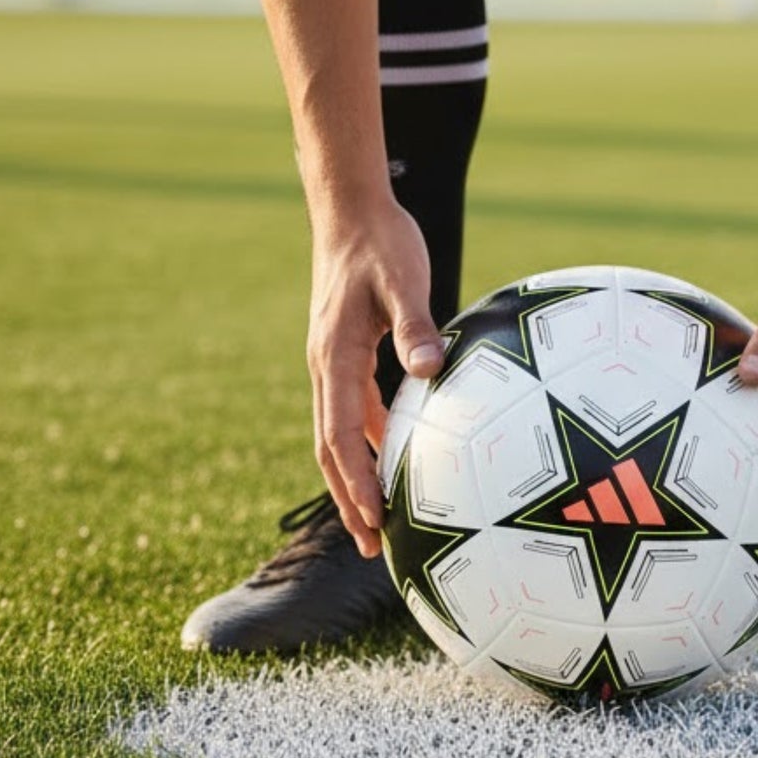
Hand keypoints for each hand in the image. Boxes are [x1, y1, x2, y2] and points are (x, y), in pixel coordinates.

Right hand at [306, 197, 443, 556]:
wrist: (351, 210)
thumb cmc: (381, 242)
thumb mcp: (403, 279)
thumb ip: (416, 325)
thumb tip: (431, 370)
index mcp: (334, 357)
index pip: (339, 434)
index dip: (355, 480)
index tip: (373, 519)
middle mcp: (326, 367)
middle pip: (330, 449)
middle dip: (348, 498)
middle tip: (370, 546)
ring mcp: (333, 363)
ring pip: (339, 433)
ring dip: (356, 476)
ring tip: (382, 520)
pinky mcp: (348, 354)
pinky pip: (355, 410)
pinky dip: (370, 442)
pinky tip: (398, 459)